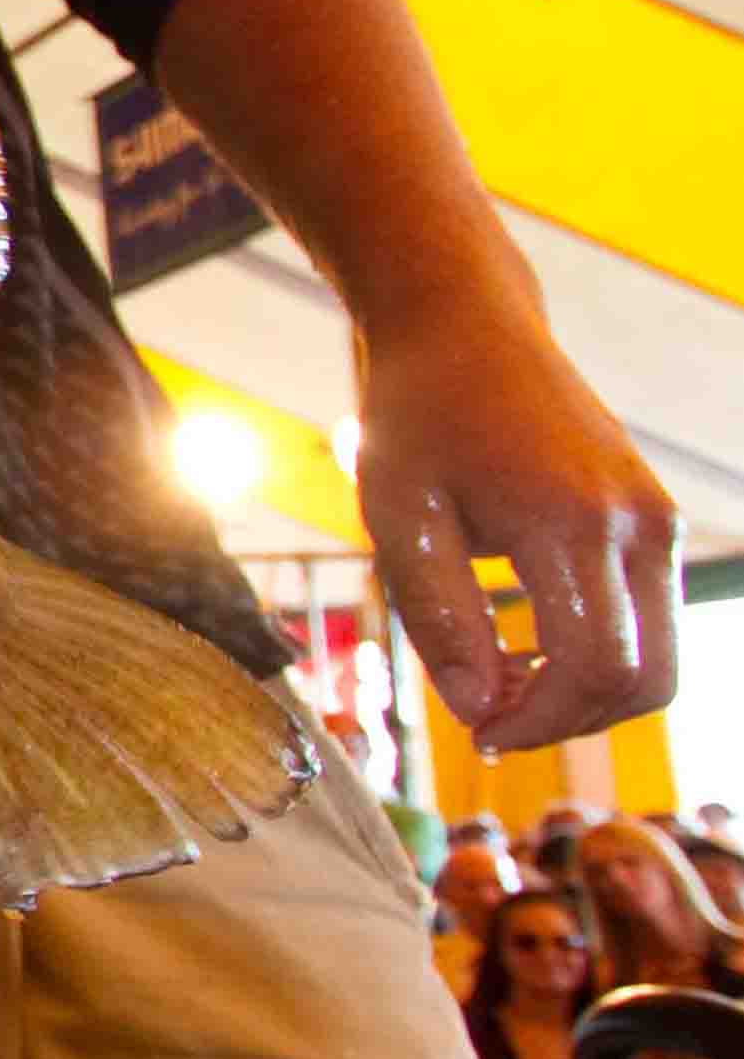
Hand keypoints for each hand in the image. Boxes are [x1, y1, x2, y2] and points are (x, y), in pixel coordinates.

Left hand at [353, 304, 679, 754]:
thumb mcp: (399, 518)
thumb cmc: (417, 415)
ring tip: (496, 678)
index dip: (541, 722)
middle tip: (487, 718)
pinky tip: (523, 644)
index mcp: (570, 521)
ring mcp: (657, 518)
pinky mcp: (655, 516)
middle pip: (646, 679)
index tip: (477, 732)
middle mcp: (635, 522)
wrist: (462, 326)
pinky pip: (650, 618)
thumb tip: (476, 711)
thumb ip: (440, 620)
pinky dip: (598, 652)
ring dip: (584, 692)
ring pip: (658, 658)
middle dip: (570, 720)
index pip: (596, 668)